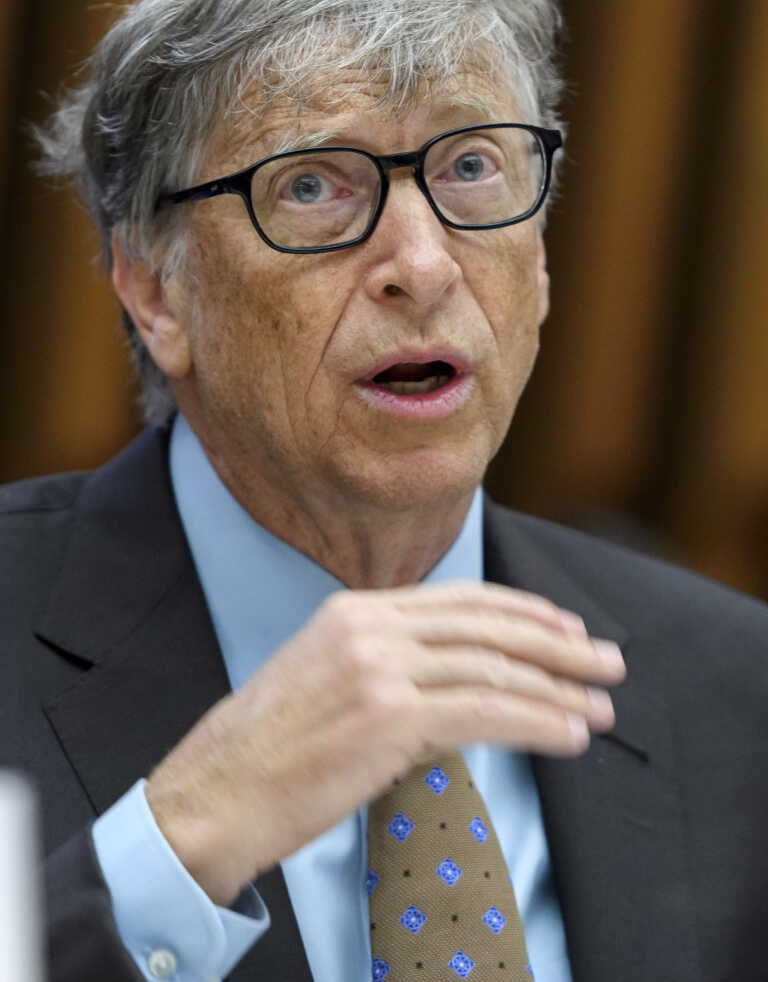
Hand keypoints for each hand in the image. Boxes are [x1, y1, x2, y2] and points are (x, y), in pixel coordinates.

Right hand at [145, 582, 624, 904]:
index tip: (565, 627)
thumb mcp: (324, 679)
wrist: (215, 794)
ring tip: (600, 707)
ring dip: (559, 688)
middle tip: (607, 661)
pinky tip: (569, 734)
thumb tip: (460, 683)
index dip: (522, 611)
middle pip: (487, 626)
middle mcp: (368, 626)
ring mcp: (378, 667)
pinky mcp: (389, 715)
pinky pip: (485, 712)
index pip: (459, 599)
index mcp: (353, 610)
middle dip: (557, 644)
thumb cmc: (269, 751)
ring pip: (493, 667)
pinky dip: (537, 722)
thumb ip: (388, 664)